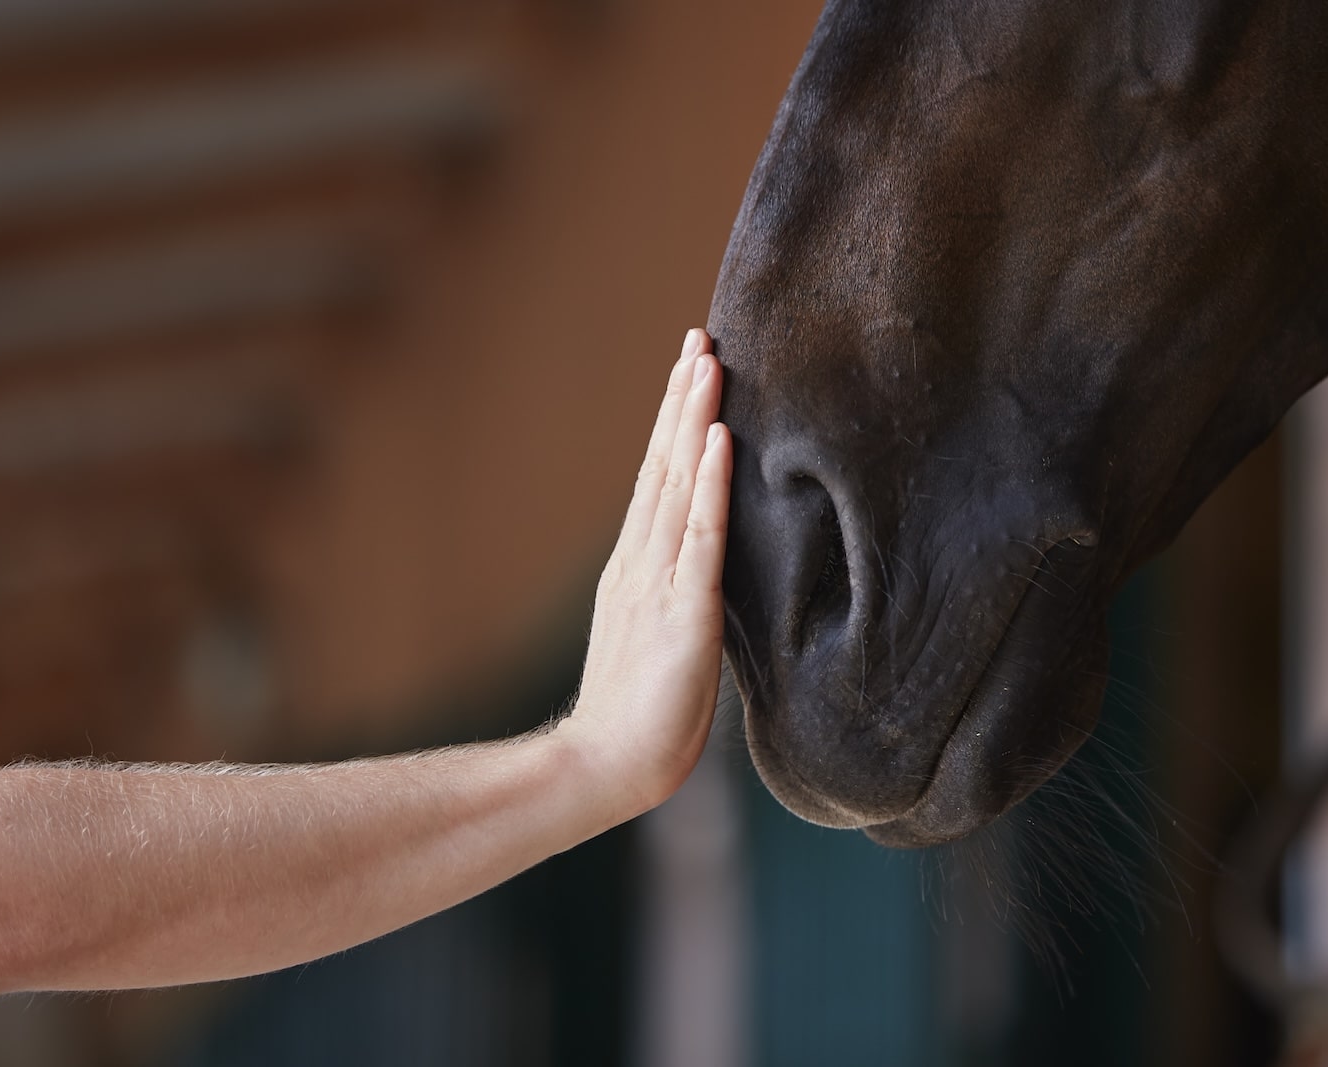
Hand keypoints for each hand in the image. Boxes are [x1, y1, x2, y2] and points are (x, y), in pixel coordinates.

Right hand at [561, 329, 731, 817]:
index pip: (661, 481)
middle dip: (683, 399)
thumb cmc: (639, 718)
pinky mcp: (684, 609)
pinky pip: (702, 535)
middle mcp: (642, 560)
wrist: (605, 766)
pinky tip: (722, 438)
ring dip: (694, 419)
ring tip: (708, 361)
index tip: (692, 370)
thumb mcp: (659, 641)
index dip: (676, 424)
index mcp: (637, 568)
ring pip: (680, 483)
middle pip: (665, 464)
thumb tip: (700, 580)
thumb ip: (673, 601)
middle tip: (700, 338)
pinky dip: (713, 483)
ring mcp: (658, 580)